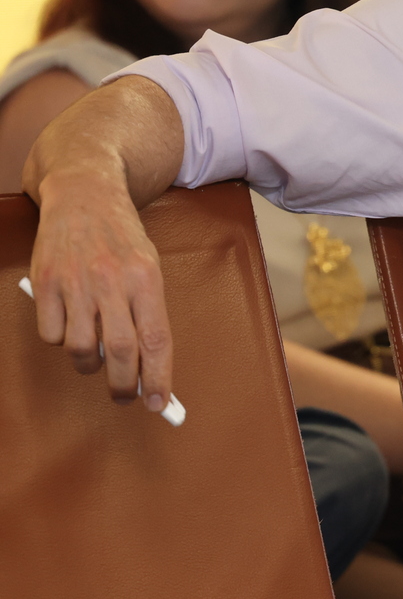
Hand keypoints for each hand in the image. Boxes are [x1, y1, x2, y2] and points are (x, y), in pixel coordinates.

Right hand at [28, 165, 173, 410]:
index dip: (159, 378)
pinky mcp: (45, 283)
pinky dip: (60, 341)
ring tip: (95, 356)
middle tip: (125, 396)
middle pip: (120, 351)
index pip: (156, 339)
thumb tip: (147, 366)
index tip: (161, 404)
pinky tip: (68, 324)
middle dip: (124, 385)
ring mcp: (75, 282)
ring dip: (89, 365)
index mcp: (146, 277)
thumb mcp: (148, 266)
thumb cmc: (121, 238)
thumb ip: (147, 313)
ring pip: (81, 349)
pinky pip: (51, 334)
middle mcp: (112, 280)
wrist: (85, 194)